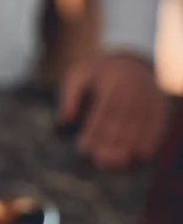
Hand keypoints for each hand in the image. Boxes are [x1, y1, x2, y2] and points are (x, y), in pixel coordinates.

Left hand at [57, 54, 167, 169]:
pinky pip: (158, 122)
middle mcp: (134, 85)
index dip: (94, 130)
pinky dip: (151, 139)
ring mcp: (150, 93)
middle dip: (111, 141)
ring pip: (141, 123)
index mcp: (112, 78)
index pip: (103, 108)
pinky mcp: (160, 102)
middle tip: (99, 160)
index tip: (83, 148)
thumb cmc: (95, 74)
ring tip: (116, 163)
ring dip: (129, 145)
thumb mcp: (77, 76)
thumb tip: (63, 120)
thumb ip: (68, 96)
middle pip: (123, 118)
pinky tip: (140, 156)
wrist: (128, 60)